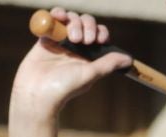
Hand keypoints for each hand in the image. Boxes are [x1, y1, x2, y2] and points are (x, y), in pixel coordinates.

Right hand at [12, 9, 133, 115]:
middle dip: (86, 26)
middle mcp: (75, 47)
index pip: (98, 34)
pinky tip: (57, 16)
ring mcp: (60, 41)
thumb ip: (108, 64)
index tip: (98, 40)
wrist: (37, 93)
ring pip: (70, 19)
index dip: (99, 32)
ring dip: (73, 21)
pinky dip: (56, 14)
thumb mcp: (90, 74)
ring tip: (70, 37)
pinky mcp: (45, 38)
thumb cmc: (64, 87)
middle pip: (84, 23)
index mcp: (88, 55)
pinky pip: (52, 19)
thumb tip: (128, 60)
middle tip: (82, 41)